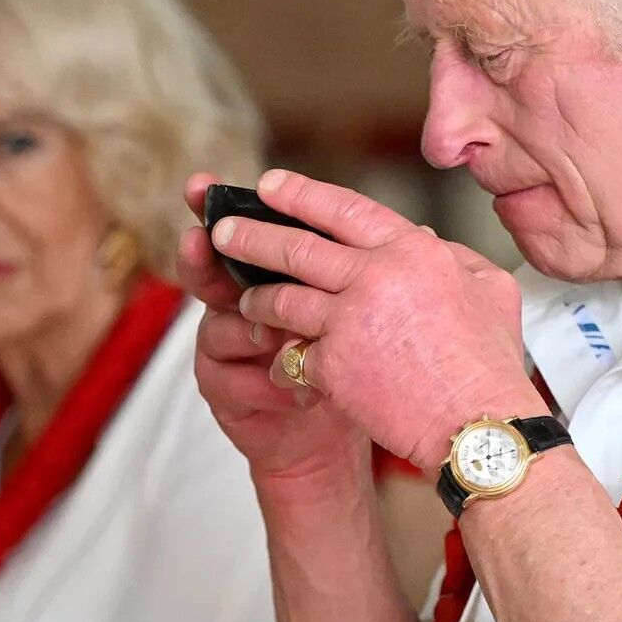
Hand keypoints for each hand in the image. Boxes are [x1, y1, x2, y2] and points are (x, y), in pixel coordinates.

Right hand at [179, 174, 367, 481]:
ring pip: (217, 324)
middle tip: (203, 238)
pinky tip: (292, 391)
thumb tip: (418, 234)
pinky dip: (261, 383)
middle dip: (205, 253)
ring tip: (271, 336)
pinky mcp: (223, 390)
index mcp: (274, 274)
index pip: (250, 233)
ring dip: (247, 329)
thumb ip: (376, 273)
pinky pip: (228, 378)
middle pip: (211, 270)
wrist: (334, 435)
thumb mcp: (365, 314)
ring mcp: (227, 347)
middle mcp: (242, 302)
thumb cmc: (351, 364)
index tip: (207, 186)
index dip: (226, 207)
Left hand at [211, 170, 546, 470]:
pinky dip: (285, 362)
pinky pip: (291, 355)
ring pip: (283, 299)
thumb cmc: (489, 363)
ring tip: (245, 302)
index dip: (301, 195)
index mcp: (413, 251)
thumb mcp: (491, 289)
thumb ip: (455, 257)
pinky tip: (283, 369)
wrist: (478, 425)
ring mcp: (349, 319)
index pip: (345, 210)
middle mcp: (375, 276)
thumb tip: (431, 242)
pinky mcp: (332, 363)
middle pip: (297, 247)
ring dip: (258, 300)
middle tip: (222, 229)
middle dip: (252, 235)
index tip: (270, 185)